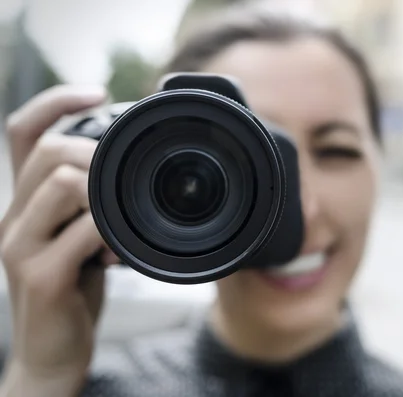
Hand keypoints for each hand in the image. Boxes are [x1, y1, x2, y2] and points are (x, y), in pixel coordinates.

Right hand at [0, 85, 116, 396]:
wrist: (51, 353)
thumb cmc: (72, 291)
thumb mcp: (78, 239)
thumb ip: (89, 207)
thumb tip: (124, 180)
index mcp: (24, 203)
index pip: (23, 131)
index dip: (57, 102)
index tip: (98, 93)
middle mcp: (14, 217)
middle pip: (47, 151)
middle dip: (96, 152)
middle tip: (127, 175)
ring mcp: (21, 246)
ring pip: (61, 183)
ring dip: (106, 190)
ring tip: (125, 216)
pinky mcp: (41, 275)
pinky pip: (81, 233)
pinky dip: (111, 231)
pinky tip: (121, 250)